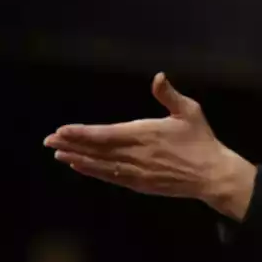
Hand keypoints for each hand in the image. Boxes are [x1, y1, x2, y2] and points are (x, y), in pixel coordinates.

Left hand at [43, 73, 256, 218]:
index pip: (104, 134)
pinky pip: (112, 177)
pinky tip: (81, 167)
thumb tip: (158, 76)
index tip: (61, 130)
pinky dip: (94, 172)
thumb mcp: (189, 112)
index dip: (81, 133)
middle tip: (48, 141)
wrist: (213, 176)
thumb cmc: (202, 141)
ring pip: (101, 165)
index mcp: (144, 134)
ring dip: (78, 159)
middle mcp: (136, 155)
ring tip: (58, 155)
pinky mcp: (141, 184)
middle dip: (71, 145)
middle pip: (97, 150)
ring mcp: (137, 172)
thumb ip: (169, 95)